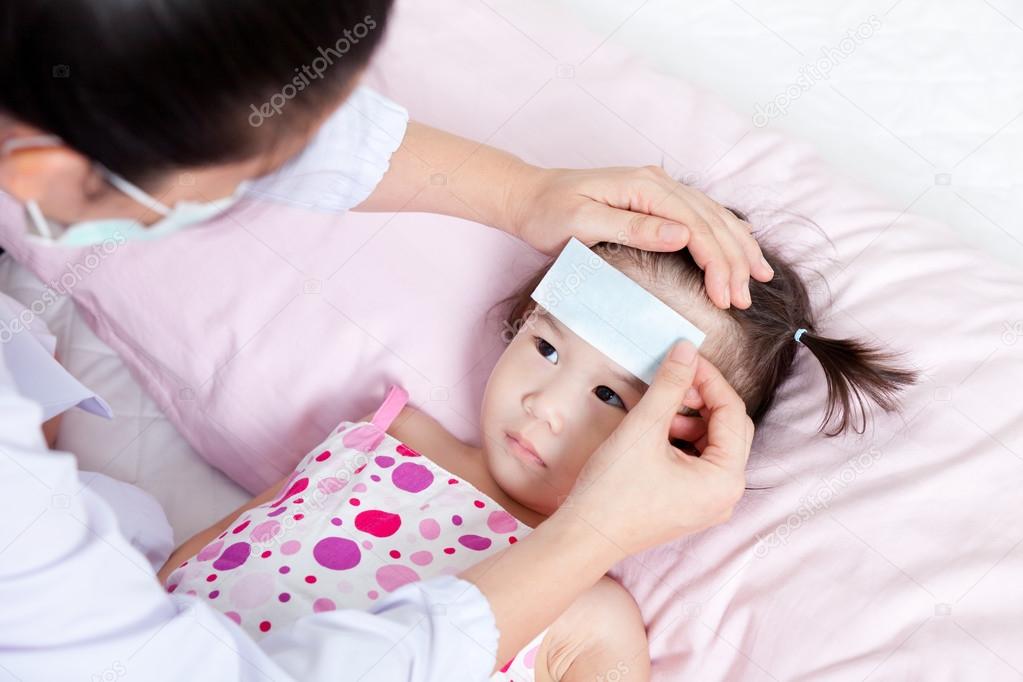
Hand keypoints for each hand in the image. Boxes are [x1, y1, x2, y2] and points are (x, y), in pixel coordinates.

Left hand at [506, 165, 774, 308]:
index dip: (716, 262)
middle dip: (734, 261)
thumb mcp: (584, 222)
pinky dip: (724, 234)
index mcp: (644, 187)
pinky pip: (700, 215)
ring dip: (737, 248)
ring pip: (713, 217)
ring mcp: (658, 189)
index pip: (696, 226)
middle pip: (712, 221)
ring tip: (758, 277)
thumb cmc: (548, 213)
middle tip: (742, 299)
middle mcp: (658, 183)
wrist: (528, 197)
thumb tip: (683, 234)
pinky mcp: (654, 199)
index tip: (724, 297)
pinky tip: (739, 248)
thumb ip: (634, 227)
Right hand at [551, 340, 752, 558]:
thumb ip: (670, 385)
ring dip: (691, 419)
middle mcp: (726, 495)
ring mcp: (709, 503)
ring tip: (660, 410)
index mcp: (725, 480)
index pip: (732, 412)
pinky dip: (683, 440)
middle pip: (729, 428)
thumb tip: (687, 350)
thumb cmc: (612, 492)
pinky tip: (657, 432)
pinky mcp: (691, 505)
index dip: (709, 379)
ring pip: (714, 444)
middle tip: (674, 380)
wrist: (584, 537)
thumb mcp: (644, 429)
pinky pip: (699, 462)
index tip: (685, 356)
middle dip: (703, 400)